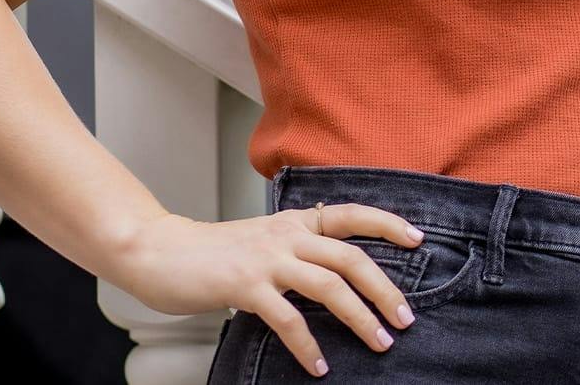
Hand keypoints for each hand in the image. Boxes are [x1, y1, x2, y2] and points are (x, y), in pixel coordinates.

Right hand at [110, 203, 425, 375]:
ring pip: (329, 286)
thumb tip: (336, 276)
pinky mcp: (245, 285)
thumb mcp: (264, 240)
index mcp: (295, 221)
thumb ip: (298, 250)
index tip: (418, 240)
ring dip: (360, 317)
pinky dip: (308, 344)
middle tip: (405, 318)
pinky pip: (288, 319)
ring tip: (380, 342)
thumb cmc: (213, 253)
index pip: (352, 214)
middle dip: (385, 288)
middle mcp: (287, 235)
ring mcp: (267, 259)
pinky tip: (320, 365)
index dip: (388, 224)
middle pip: (351, 257)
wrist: (160, 251)